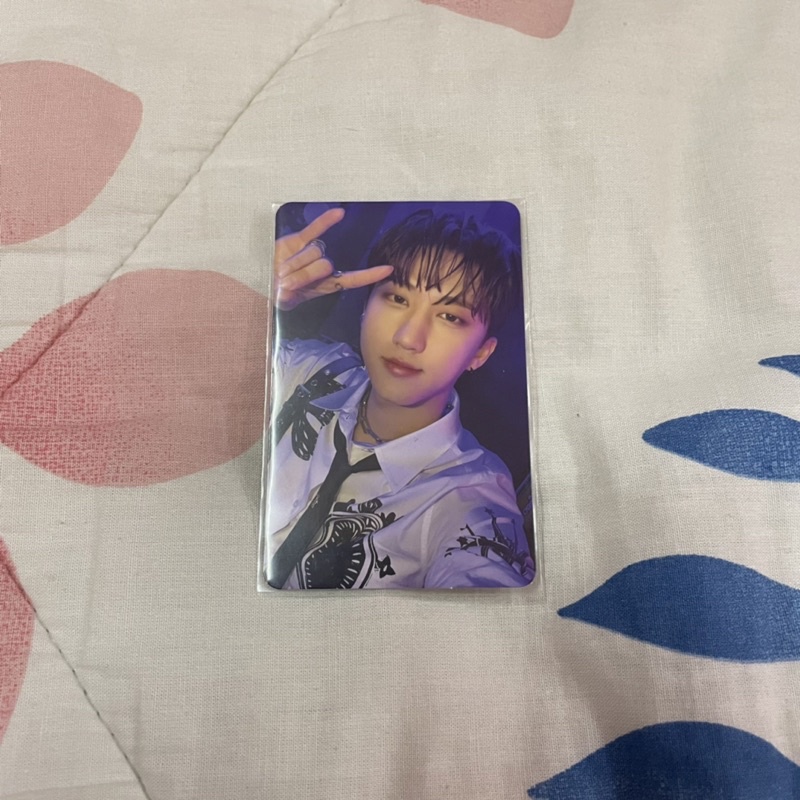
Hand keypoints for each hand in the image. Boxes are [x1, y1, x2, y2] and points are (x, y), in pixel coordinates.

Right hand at [274, 207, 392, 310]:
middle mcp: (322, 268)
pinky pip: (314, 229)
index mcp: (325, 285)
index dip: (369, 275)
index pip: (353, 280)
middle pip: (325, 264)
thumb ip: (300, 284)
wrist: (259, 283)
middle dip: (305, 272)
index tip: (389, 269)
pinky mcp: (298, 241)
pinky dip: (326, 221)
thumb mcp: (288, 297)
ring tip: (282, 271)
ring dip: (297, 262)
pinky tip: (339, 214)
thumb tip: (310, 268)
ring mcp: (311, 252)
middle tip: (288, 281)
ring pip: (316, 251)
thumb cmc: (275, 294)